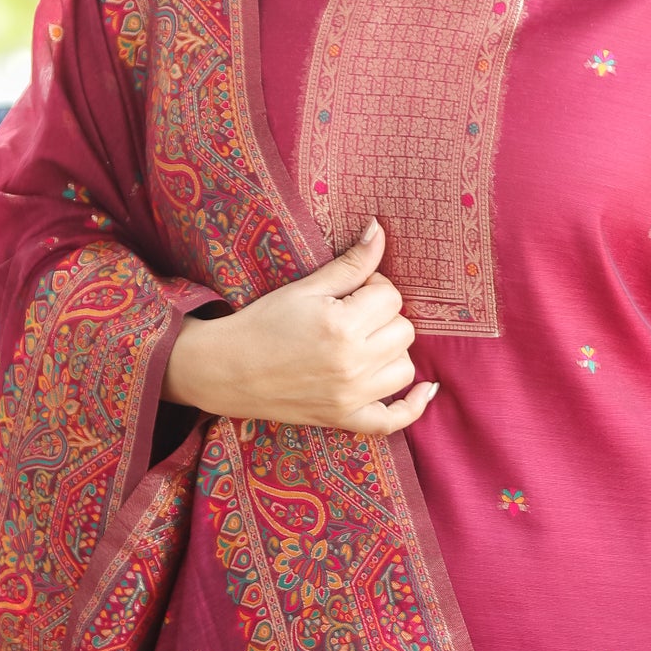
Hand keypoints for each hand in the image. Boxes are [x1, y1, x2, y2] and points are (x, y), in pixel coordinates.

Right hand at [162, 217, 436, 434]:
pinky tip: (426, 390)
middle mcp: (352, 365)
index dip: (374, 287)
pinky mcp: (344, 420)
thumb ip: (350, 263)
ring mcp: (351, 397)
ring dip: (391, 351)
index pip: (391, 296)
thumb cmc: (262, 323)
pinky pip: (394, 421)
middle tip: (351, 314)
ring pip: (406, 367)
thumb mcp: (305, 288)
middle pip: (404, 330)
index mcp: (342, 326)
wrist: (225, 369)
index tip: (350, 292)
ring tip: (362, 343)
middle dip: (383, 316)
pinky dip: (413, 407)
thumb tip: (380, 230)